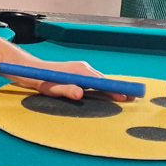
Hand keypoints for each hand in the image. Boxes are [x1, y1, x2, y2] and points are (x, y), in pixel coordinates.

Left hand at [17, 60, 133, 101]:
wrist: (34, 70)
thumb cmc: (42, 81)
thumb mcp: (52, 89)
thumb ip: (66, 91)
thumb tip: (80, 93)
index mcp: (80, 71)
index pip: (102, 82)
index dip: (115, 89)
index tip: (127, 95)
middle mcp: (84, 67)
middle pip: (104, 80)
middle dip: (117, 89)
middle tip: (132, 97)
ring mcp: (82, 68)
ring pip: (100, 79)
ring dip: (110, 88)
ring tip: (125, 96)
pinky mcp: (80, 70)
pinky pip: (95, 79)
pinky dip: (103, 85)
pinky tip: (108, 92)